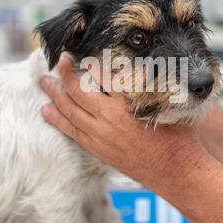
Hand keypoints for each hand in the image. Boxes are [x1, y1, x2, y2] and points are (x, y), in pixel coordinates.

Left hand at [39, 54, 206, 190]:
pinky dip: (58, 119)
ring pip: (71, 110)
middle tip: (60, 60)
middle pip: (79, 90)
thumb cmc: (178, 136)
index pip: (102, 74)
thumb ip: (155, 85)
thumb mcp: (170, 103)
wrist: (176, 170)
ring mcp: (102, 135)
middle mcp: (111, 117)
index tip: (82, 52)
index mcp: (129, 102)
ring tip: (44, 82)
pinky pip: (72, 132)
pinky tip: (46, 110)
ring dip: (55, 94)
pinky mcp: (99, 149)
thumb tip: (151, 66)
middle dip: (66, 73)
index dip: (89, 61)